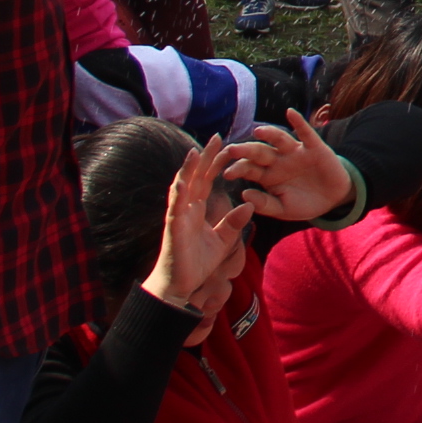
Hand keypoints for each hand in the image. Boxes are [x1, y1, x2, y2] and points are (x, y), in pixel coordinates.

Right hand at [142, 136, 251, 317]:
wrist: (180, 286)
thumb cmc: (197, 263)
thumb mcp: (223, 241)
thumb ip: (234, 223)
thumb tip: (248, 207)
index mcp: (197, 209)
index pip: (207, 180)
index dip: (216, 163)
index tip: (227, 146)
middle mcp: (186, 208)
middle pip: (195, 177)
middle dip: (204, 157)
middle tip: (216, 137)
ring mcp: (178, 216)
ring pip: (181, 186)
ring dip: (188, 169)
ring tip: (196, 151)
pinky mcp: (173, 228)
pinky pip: (175, 208)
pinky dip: (178, 193)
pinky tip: (182, 181)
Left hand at [226, 108, 352, 221]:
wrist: (333, 200)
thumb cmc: (304, 204)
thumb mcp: (283, 209)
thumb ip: (265, 204)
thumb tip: (244, 194)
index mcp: (267, 176)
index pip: (249, 169)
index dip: (238, 169)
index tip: (226, 173)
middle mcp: (278, 161)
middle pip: (259, 152)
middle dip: (245, 150)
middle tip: (231, 150)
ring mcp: (295, 152)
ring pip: (279, 140)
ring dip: (269, 134)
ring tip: (258, 132)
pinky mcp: (313, 148)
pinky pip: (305, 133)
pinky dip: (299, 122)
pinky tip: (290, 113)